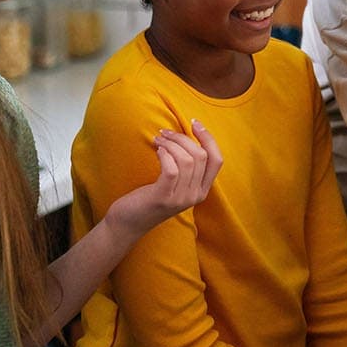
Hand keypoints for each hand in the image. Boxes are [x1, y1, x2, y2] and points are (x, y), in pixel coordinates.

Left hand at [105, 121, 223, 237]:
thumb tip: (186, 135)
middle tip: (165, 133)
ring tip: (158, 140)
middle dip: (183, 138)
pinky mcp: (163, 198)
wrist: (129, 222)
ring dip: (171, 144)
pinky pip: (172, 169)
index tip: (195, 123)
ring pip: (187, 160)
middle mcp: (195, 196)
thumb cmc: (150, 197)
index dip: (209, 139)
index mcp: (202, 191)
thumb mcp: (176, 184)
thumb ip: (187, 168)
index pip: (217, 160)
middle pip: (201, 156)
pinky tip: (157, 150)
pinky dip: (165, 155)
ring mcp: (180, 199)